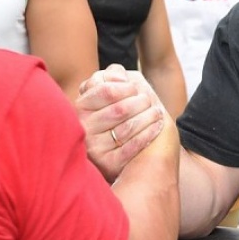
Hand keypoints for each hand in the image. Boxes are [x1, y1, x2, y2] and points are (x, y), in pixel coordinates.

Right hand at [75, 64, 165, 182]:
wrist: (118, 144)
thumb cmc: (114, 108)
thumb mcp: (109, 87)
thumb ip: (112, 75)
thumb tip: (121, 78)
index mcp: (81, 106)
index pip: (106, 91)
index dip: (126, 88)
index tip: (136, 89)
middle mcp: (84, 127)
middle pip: (119, 110)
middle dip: (140, 103)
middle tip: (150, 101)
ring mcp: (94, 147)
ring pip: (127, 129)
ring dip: (148, 118)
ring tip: (157, 112)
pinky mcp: (107, 164)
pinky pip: (131, 148)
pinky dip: (148, 135)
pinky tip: (157, 126)